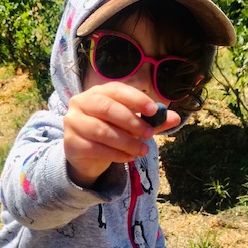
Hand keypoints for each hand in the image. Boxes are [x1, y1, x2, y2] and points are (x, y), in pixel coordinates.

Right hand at [64, 82, 180, 187]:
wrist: (86, 154)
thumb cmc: (111, 132)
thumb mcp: (132, 125)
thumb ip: (151, 121)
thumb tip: (175, 118)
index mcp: (98, 92)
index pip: (116, 90)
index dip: (135, 99)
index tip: (154, 110)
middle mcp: (81, 103)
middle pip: (107, 108)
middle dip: (131, 122)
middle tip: (149, 134)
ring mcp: (73, 123)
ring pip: (101, 131)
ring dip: (126, 142)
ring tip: (142, 150)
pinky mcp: (72, 143)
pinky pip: (96, 148)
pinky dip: (116, 154)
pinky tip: (128, 157)